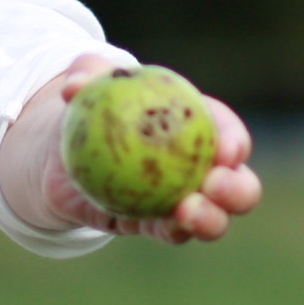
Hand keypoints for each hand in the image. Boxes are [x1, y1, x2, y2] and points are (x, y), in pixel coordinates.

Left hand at [9, 53, 264, 244]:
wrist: (64, 152)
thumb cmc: (90, 106)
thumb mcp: (87, 82)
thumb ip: (85, 72)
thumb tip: (73, 88)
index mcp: (199, 124)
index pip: (227, 132)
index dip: (234, 141)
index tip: (225, 150)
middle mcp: (202, 167)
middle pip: (239, 184)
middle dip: (238, 189)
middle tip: (213, 186)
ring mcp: (184, 200)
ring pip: (214, 218)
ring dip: (211, 220)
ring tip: (189, 212)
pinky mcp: (157, 224)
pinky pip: (170, 232)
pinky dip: (171, 230)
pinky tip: (162, 224)